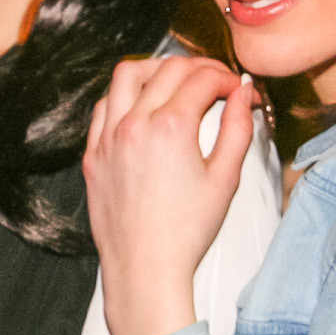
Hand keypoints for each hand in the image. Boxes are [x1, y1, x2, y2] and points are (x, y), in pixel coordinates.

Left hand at [83, 57, 252, 334]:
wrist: (144, 267)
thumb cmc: (185, 231)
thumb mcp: (225, 178)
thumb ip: (237, 128)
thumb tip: (242, 93)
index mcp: (170, 127)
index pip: (202, 79)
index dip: (226, 78)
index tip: (237, 89)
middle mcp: (133, 124)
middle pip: (168, 69)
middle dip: (199, 67)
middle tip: (216, 81)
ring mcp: (108, 137)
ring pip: (127, 75)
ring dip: (156, 69)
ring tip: (177, 80)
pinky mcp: (93, 153)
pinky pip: (104, 106)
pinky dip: (125, 95)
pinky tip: (141, 105)